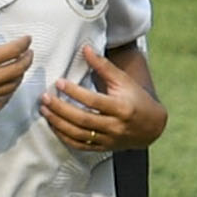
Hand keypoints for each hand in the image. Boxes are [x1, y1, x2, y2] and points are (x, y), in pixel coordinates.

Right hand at [0, 11, 34, 124]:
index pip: (13, 51)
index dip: (23, 44)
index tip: (26, 40)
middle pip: (18, 69)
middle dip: (27, 59)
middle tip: (28, 53)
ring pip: (12, 87)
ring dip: (20, 76)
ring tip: (20, 69)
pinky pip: (1, 103)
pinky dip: (9, 94)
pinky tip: (8, 89)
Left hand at [37, 43, 163, 152]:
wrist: (152, 126)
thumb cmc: (136, 98)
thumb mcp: (123, 80)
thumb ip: (104, 65)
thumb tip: (85, 48)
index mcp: (121, 108)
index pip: (93, 100)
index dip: (74, 92)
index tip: (59, 82)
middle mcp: (115, 126)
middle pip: (83, 119)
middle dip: (60, 109)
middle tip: (44, 98)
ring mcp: (108, 139)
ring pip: (78, 135)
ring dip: (58, 123)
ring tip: (44, 110)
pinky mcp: (103, 148)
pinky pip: (79, 146)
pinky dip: (64, 137)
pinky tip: (53, 125)